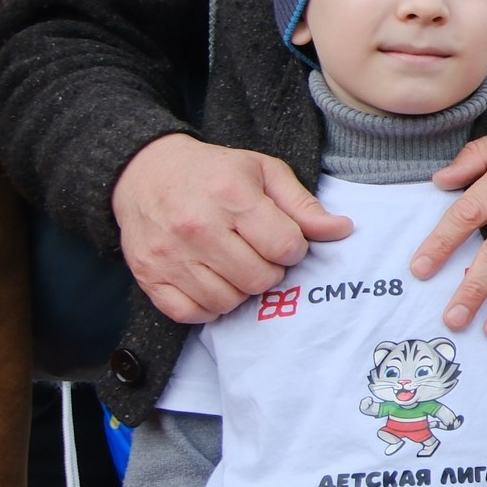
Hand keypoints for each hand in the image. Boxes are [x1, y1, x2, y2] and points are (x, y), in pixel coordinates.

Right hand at [114, 134, 353, 322]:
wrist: (144, 172)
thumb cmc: (213, 172)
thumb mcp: (264, 172)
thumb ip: (303, 205)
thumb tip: (343, 230)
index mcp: (233, 198)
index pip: (286, 248)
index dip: (292, 247)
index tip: (279, 237)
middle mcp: (199, 229)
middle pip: (260, 279)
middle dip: (269, 269)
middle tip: (256, 251)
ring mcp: (171, 256)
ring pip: (229, 301)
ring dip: (240, 289)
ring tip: (234, 264)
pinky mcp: (149, 277)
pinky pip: (192, 314)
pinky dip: (207, 306)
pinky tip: (211, 281)